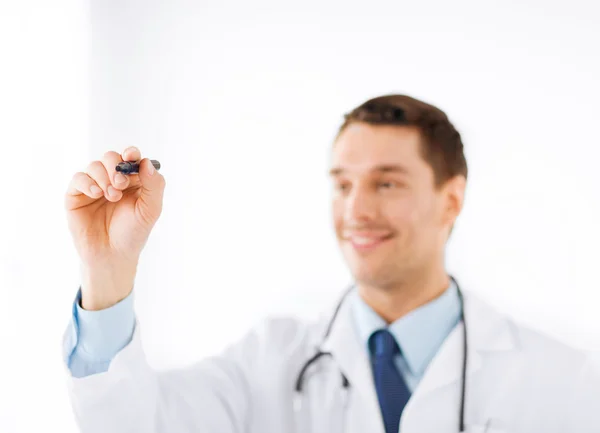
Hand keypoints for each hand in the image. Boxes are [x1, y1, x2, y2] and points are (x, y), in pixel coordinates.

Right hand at [65, 147, 165, 308]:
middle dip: (116, 167)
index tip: (131, 156)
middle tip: (121, 185)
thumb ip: (154, 185)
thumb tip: (146, 162)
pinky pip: (78, 178)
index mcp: (133, 180)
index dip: (130, 153)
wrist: (112, 255)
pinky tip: (97, 194)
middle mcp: (112, 180)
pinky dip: (88, 182)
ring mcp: (94, 186)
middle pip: (111, 157)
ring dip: (104, 176)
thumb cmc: (133, 232)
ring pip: (94, 165)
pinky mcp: (76, 195)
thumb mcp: (150, 209)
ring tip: (112, 196)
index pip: (130, 157)